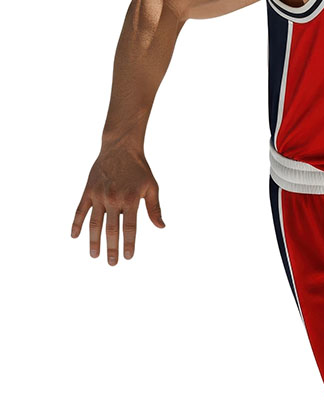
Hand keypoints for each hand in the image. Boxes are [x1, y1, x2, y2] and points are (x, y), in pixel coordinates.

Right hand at [71, 147, 164, 264]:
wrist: (120, 148)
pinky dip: (76, 224)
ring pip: (94, 223)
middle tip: (112, 263)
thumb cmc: (140, 169)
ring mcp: (98, 195)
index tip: (128, 257)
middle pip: (111, 229)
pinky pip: (80, 210)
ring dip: (94, 241)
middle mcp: (113, 199)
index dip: (129, 244)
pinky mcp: (88, 191)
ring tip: (95, 255)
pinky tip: (74, 236)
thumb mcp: (152, 187)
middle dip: (112, 248)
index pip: (130, 228)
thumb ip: (154, 208)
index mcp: (130, 199)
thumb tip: (161, 227)